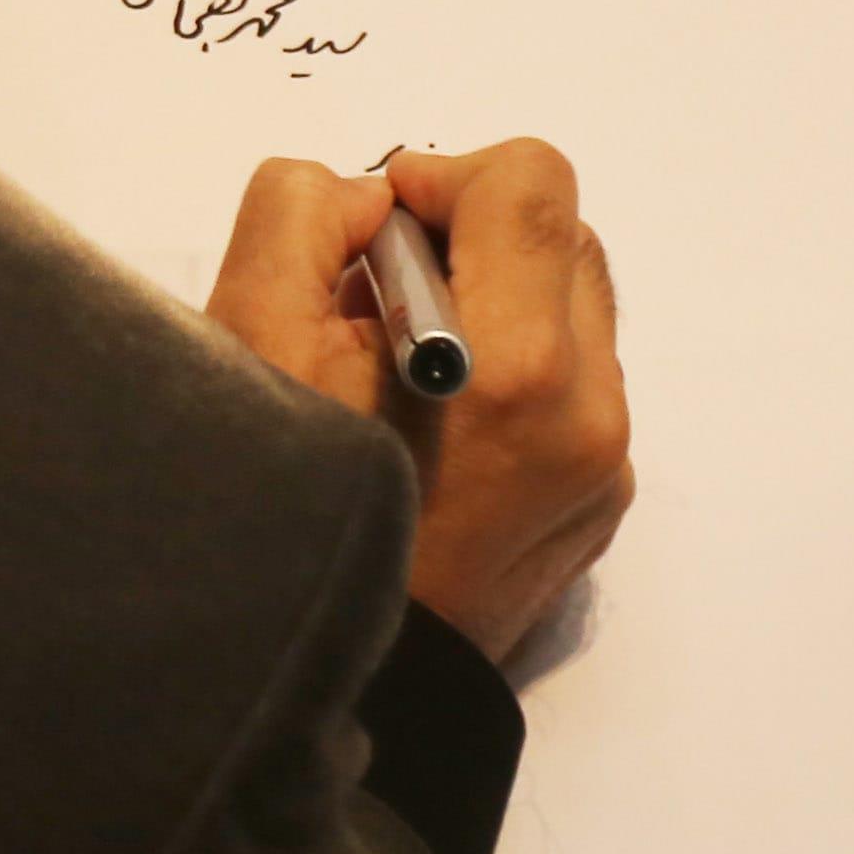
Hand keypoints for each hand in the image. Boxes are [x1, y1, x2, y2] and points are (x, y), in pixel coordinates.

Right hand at [203, 140, 632, 662]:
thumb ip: (305, 213)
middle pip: (564, 234)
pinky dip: (516, 367)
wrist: (341, 677)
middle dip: (472, 235)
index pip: (531, 183)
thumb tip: (376, 198)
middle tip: (381, 298)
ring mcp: (606, 462)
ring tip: (408, 368)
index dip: (444, 176)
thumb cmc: (282, 508)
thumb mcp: (248, 334)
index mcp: (514, 367)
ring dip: (497, 299)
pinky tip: (439, 424)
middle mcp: (588, 411)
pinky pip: (579, 381)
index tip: (381, 230)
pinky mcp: (605, 497)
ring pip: (575, 306)